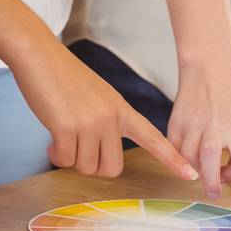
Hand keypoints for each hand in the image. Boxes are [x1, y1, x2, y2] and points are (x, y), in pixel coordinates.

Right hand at [10, 38, 198, 181]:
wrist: (39, 55)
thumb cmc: (64, 77)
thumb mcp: (97, 97)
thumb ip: (106, 123)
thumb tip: (98, 155)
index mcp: (122, 109)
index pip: (153, 137)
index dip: (172, 158)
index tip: (191, 175)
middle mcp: (110, 117)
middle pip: (112, 168)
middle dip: (93, 165)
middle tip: (78, 148)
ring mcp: (90, 123)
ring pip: (86, 167)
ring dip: (71, 158)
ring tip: (62, 135)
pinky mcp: (67, 128)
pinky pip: (65, 160)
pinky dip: (56, 154)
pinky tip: (51, 138)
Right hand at [166, 61, 230, 217]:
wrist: (209, 70)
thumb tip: (230, 177)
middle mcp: (217, 130)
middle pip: (211, 168)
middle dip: (213, 187)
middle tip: (215, 193)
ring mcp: (194, 126)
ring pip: (190, 162)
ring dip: (197, 173)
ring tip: (205, 171)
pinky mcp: (177, 123)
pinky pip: (176, 151)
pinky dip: (182, 159)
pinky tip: (190, 155)